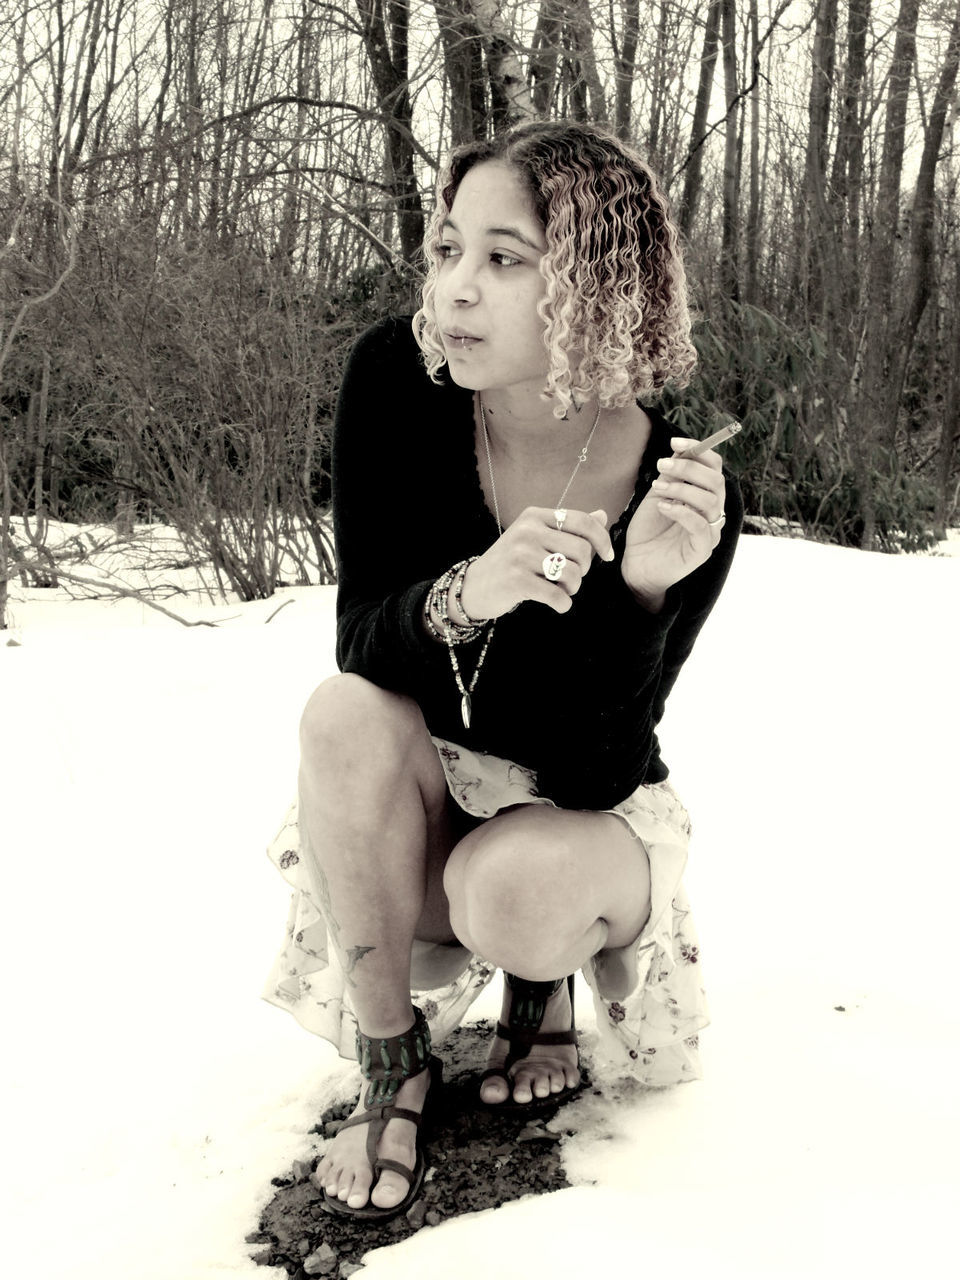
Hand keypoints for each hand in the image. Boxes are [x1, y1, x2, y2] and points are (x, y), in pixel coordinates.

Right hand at [460, 507, 613, 618]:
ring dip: (572, 589)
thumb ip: (569, 527)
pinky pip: (557, 595)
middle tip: (571, 578)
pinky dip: (563, 604)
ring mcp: (520, 555)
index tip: (607, 556)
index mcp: (534, 516)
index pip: (582, 521)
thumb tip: (603, 515)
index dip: (602, 539)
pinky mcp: (516, 580)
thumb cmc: (511, 562)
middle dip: (583, 570)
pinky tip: (558, 604)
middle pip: (581, 551)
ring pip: (572, 574)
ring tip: (560, 590)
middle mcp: (527, 531)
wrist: (474, 586)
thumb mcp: (536, 537)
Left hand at [621, 438, 726, 605]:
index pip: (714, 467)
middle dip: (689, 468)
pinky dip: (682, 512)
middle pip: (716, 481)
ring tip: (657, 489)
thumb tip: (680, 447)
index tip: (675, 441)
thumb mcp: (658, 494)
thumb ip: (671, 474)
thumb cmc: (648, 530)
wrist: (636, 564)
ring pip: (711, 502)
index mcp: (705, 496)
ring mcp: (710, 532)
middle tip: (662, 465)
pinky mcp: (702, 551)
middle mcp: (712, 513)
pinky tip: (663, 507)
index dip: (699, 450)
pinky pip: (701, 527)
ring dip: (682, 488)